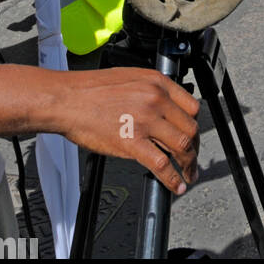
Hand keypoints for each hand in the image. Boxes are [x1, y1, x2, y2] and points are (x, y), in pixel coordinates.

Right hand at [55, 69, 198, 194]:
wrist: (68, 99)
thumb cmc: (91, 90)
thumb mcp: (131, 78)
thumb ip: (152, 92)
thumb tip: (163, 110)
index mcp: (157, 82)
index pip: (191, 106)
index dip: (195, 126)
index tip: (194, 137)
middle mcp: (156, 99)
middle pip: (191, 128)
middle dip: (195, 148)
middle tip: (193, 160)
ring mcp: (146, 121)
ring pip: (182, 146)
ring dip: (189, 165)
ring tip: (188, 175)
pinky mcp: (132, 142)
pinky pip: (161, 164)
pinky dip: (172, 179)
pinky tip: (175, 185)